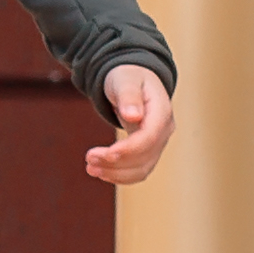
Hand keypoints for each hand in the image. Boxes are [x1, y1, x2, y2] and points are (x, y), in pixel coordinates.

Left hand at [89, 63, 176, 185]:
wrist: (135, 80)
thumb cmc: (130, 77)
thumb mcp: (126, 80)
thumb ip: (129, 96)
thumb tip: (133, 116)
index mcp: (162, 112)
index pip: (149, 138)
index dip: (128, 150)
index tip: (105, 154)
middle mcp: (164, 131)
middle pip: (144, 157)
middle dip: (116, 163)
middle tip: (89, 159)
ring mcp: (158, 143)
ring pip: (141, 169)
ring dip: (116, 173)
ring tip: (91, 168)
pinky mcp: (148, 151)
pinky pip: (137, 170)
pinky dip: (119, 175)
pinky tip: (101, 172)